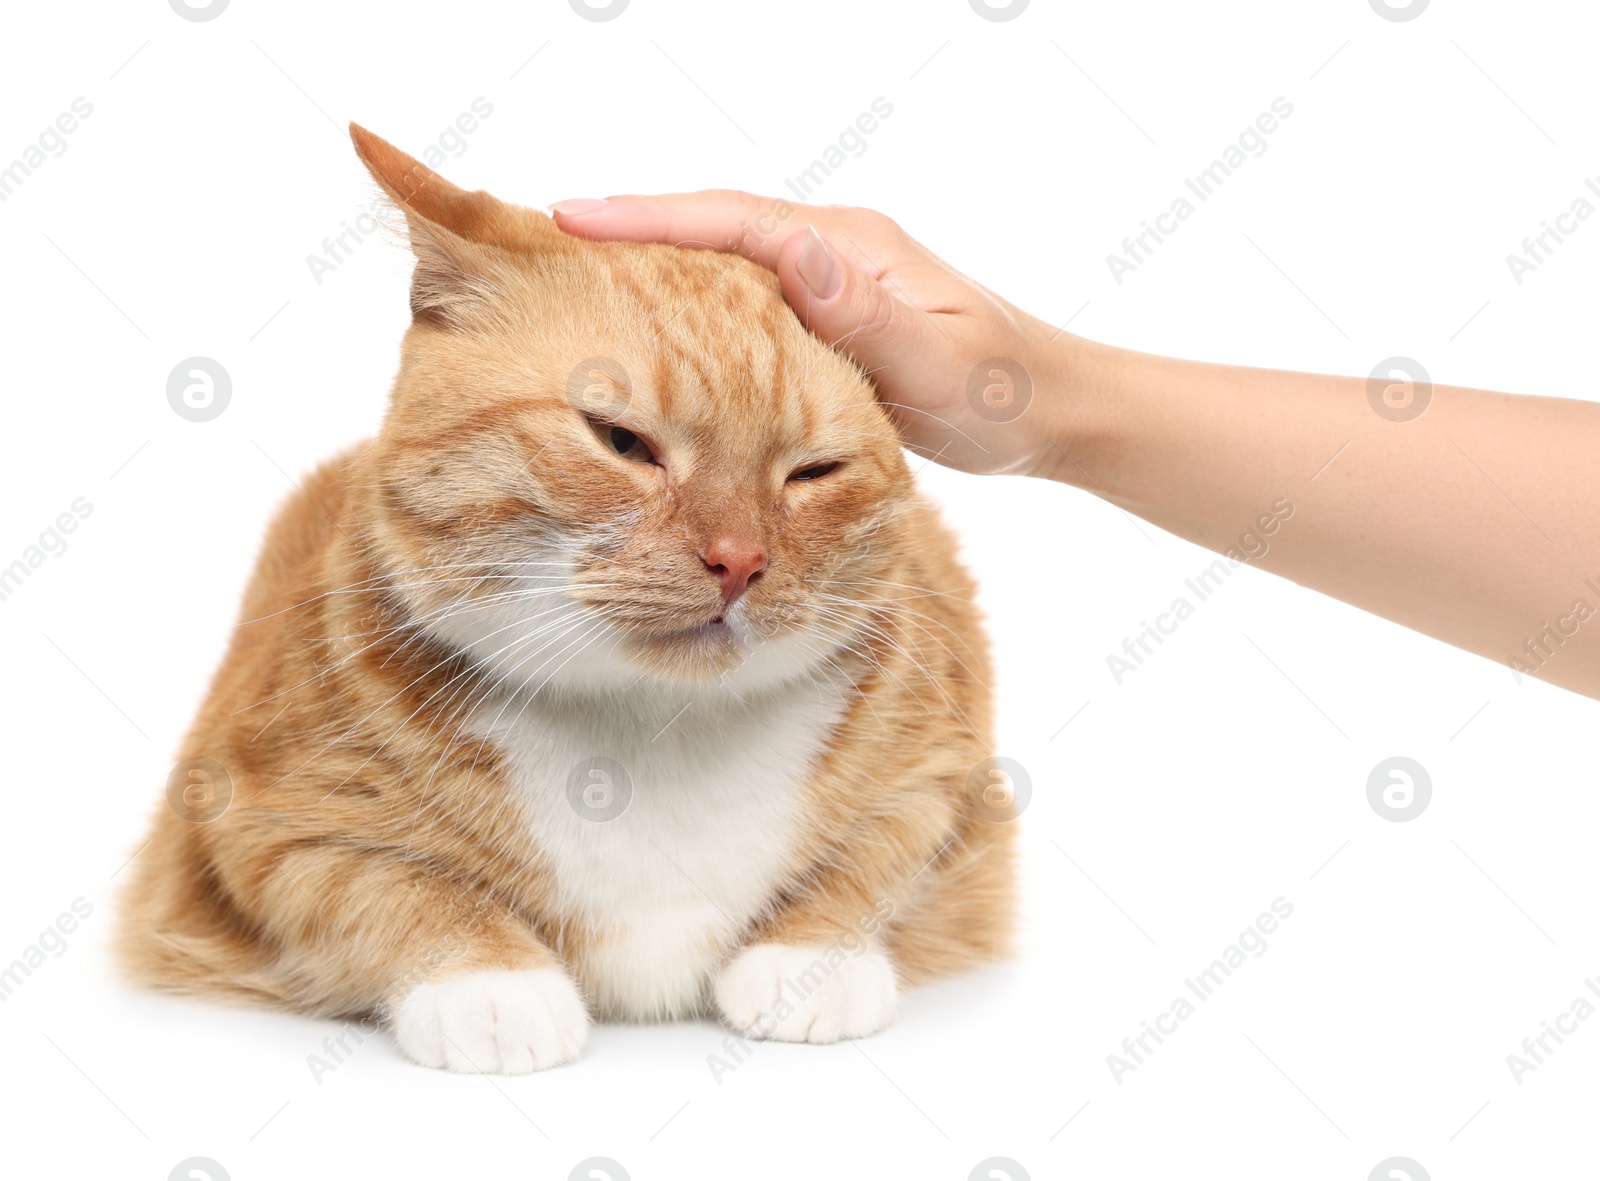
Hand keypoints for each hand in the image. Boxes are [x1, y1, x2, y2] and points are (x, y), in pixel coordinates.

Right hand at [551, 191, 1074, 477]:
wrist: (1055, 412)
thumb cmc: (1005, 391)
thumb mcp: (937, 361)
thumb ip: (864, 314)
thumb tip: (794, 251)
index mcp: (849, 247)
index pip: (729, 220)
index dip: (647, 218)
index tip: (570, 218)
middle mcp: (833, 253)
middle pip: (712, 230)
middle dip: (632, 233)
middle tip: (546, 245)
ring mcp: (830, 287)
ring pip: (724, 268)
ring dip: (656, 272)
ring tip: (577, 284)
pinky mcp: (830, 326)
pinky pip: (744, 309)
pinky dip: (694, 315)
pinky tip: (657, 341)